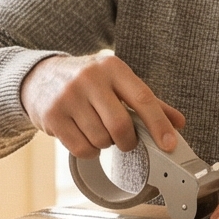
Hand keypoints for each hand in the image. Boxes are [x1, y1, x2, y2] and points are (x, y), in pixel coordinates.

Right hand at [18, 51, 185, 157]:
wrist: (40, 77)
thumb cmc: (88, 82)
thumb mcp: (117, 82)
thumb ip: (147, 101)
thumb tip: (178, 122)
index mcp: (112, 68)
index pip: (142, 98)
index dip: (158, 124)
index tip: (169, 143)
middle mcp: (90, 79)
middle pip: (120, 126)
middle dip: (128, 141)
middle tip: (125, 140)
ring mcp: (69, 97)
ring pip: (101, 140)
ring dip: (105, 144)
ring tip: (98, 130)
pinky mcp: (53, 115)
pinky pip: (81, 148)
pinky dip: (89, 150)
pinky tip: (84, 136)